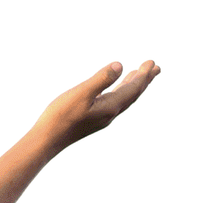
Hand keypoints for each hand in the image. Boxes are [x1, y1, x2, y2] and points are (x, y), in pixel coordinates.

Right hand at [33, 59, 159, 152]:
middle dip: (144, 80)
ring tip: (138, 76)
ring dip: (132, 86)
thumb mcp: (81, 94)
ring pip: (123, 99)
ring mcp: (101, 117)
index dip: (144, 75)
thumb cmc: (61, 116)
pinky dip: (119, 92)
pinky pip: (113, 102)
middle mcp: (110, 113)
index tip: (152, 62)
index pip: (133, 89)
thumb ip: (101, 79)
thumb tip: (120, 65)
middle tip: (155, 68)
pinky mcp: (92, 119)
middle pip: (132, 94)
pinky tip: (113, 90)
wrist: (46, 140)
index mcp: (111, 106)